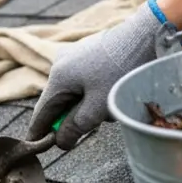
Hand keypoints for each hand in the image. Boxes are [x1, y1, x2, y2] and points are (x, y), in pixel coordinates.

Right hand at [29, 0, 166, 149]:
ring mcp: (75, 56)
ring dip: (89, 104)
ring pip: (75, 92)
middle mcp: (61, 64)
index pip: (42, 112)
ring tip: (112, 105)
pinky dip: (95, 91)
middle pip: (60, 102)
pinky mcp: (90, 52)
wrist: (146, 36)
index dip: (39, 132)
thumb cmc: (121, 71)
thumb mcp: (98, 107)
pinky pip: (85, 80)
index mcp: (58, 77)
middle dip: (74, 117)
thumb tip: (60, 142)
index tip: (36, 146)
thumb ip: (76, 127)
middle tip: (94, 124)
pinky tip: (114, 90)